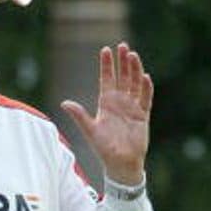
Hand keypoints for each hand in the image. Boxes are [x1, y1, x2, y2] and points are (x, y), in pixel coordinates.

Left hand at [61, 42, 152, 185]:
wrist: (120, 164)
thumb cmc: (103, 149)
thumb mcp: (90, 130)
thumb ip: (79, 115)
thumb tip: (64, 103)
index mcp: (106, 103)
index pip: (107, 79)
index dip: (106, 65)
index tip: (105, 50)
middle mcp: (120, 102)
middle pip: (122, 77)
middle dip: (122, 62)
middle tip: (123, 46)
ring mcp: (132, 107)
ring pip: (135, 84)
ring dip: (135, 70)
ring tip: (133, 55)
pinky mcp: (143, 115)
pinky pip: (146, 98)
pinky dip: (146, 88)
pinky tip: (145, 78)